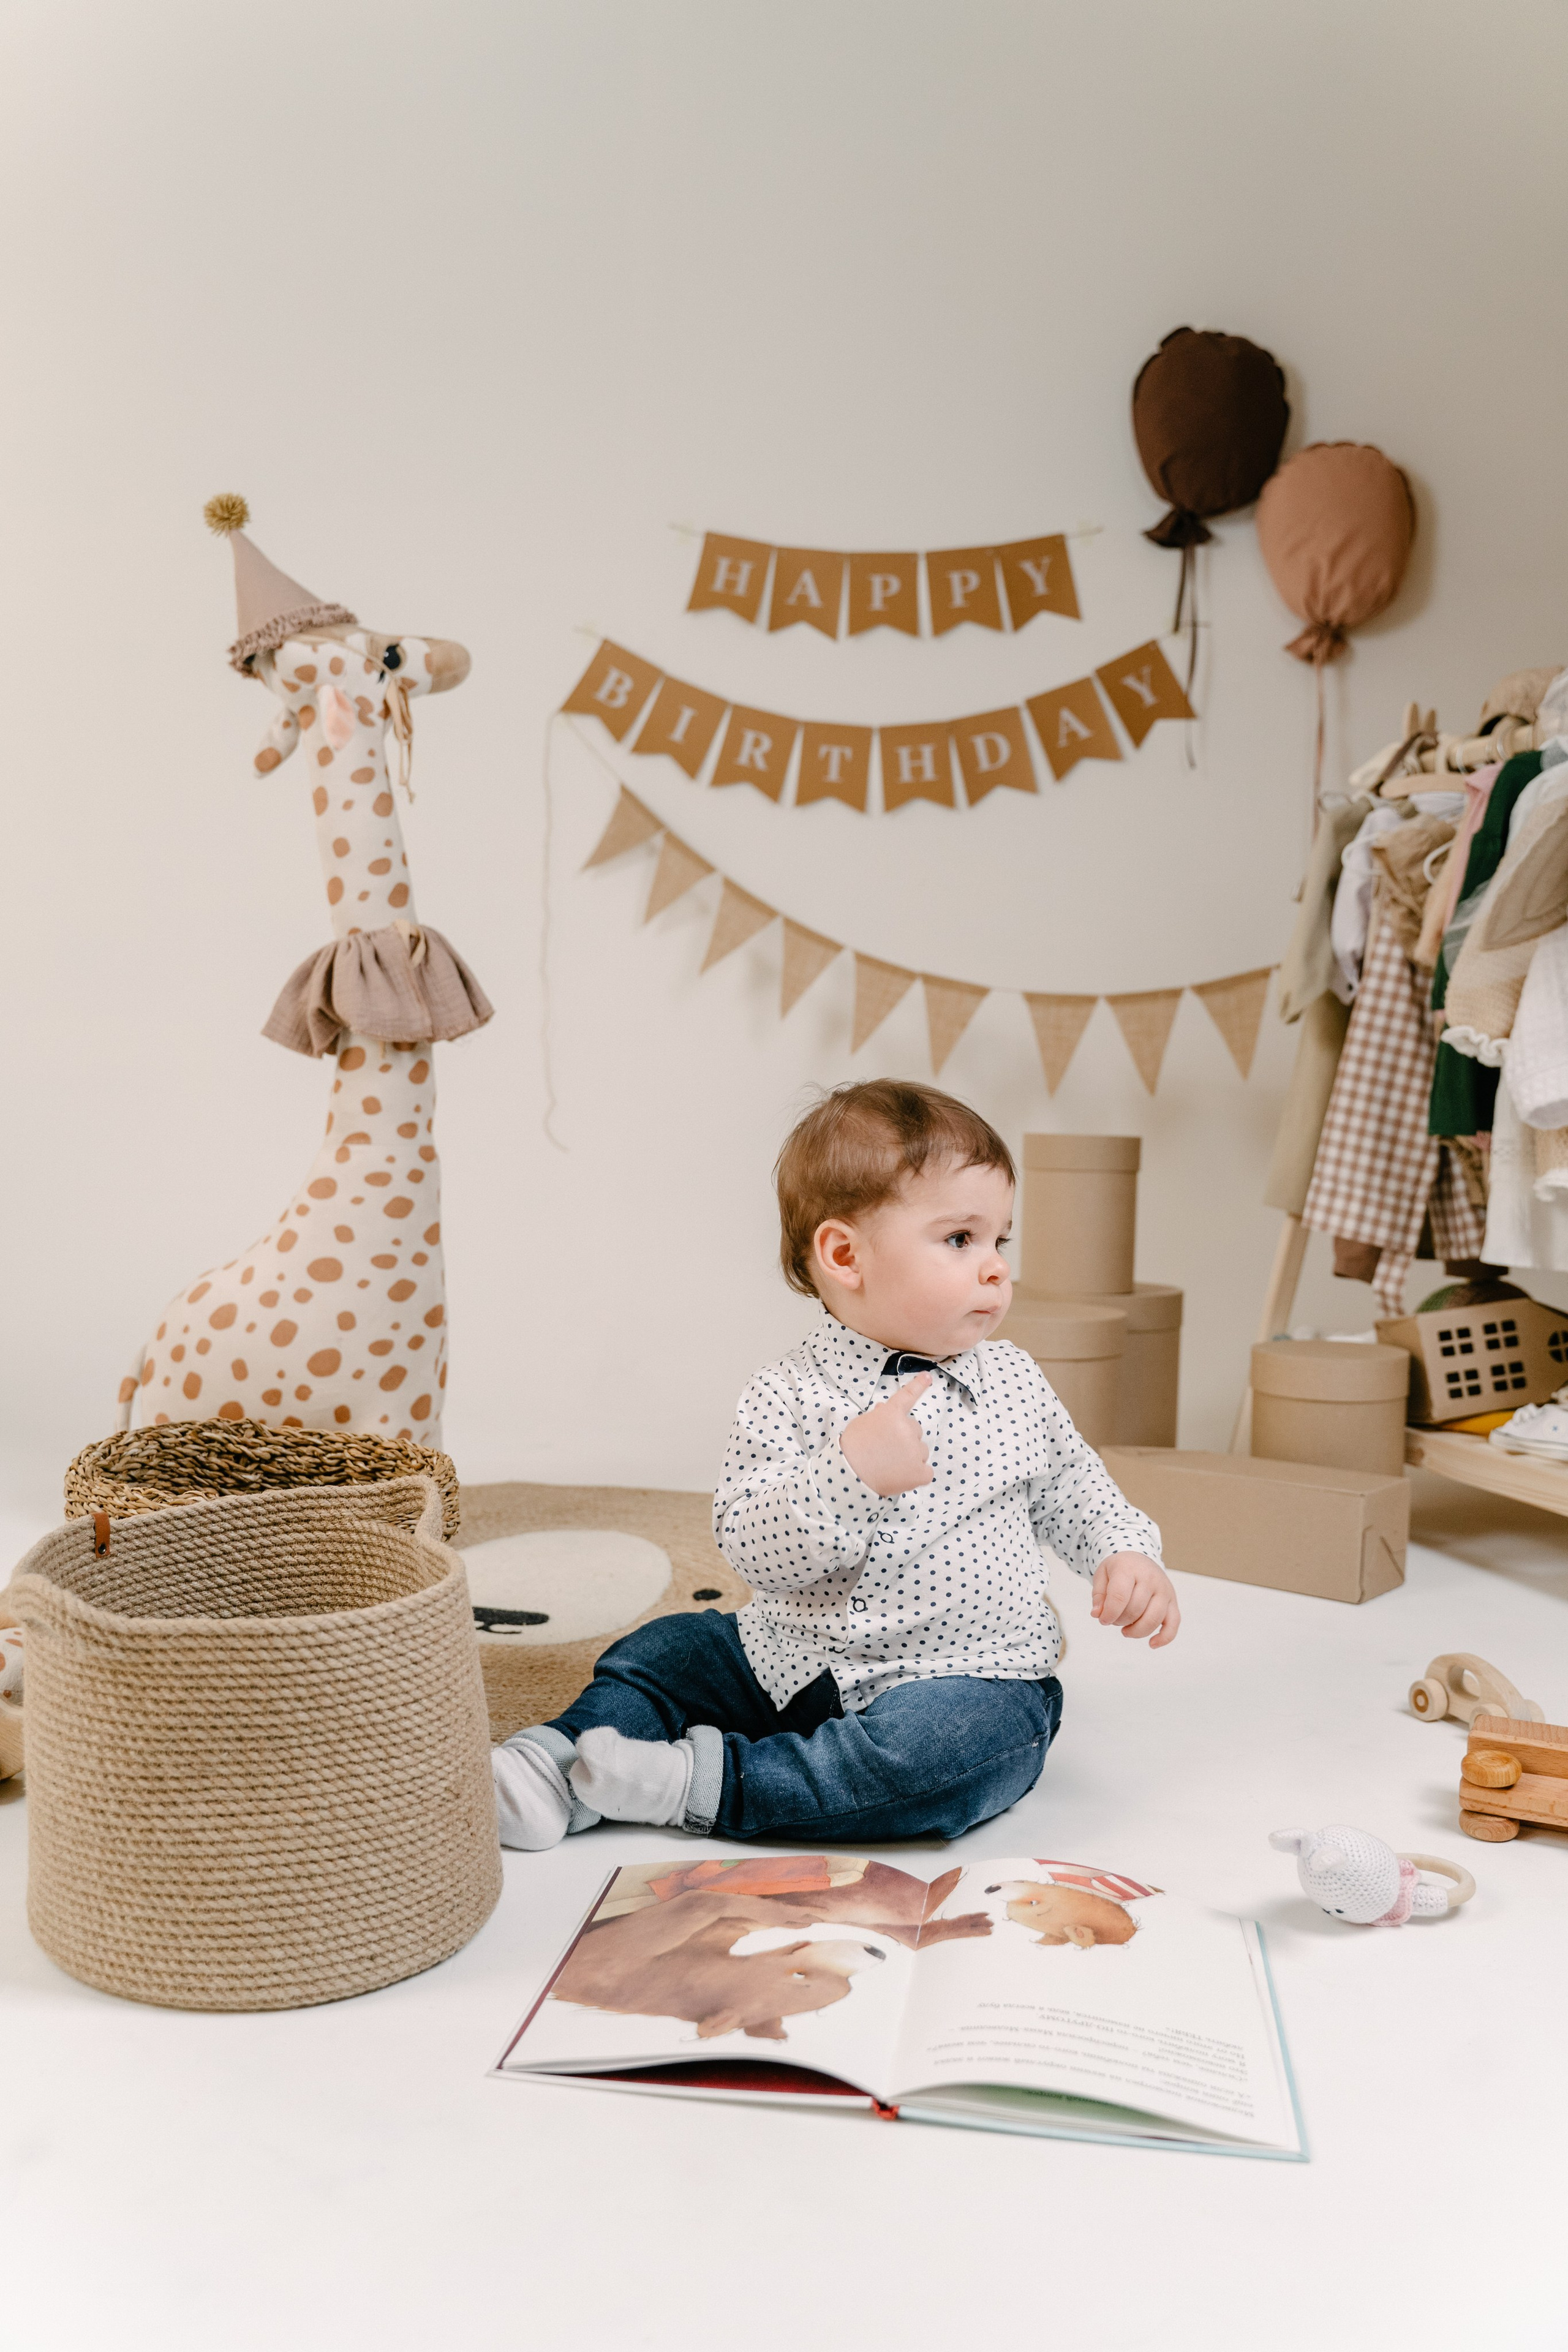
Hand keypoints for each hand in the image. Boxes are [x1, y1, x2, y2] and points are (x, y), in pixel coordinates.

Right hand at [839, 1376, 933, 1497]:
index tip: (927, 1376)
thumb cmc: (852, 1449)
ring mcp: (916, 1451)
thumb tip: (886, 1408)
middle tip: (886, 1450)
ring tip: (889, 1465)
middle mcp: (907, 1429)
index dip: (918, 1385)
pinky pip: (926, 1471)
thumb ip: (878, 1416)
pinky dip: (916, 1475)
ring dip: (910, 1457)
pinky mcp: (920, 1472)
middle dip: (905, 1438)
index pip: (907, 1396)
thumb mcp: (861, 1424)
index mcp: (892, 1414)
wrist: (850, 1475)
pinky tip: (900, 1477)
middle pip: (915, 1430)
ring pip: (921, 1451)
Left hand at [1091, 1552, 1179, 1646]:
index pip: (1119, 1596)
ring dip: (1136, 1631)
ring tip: (1126, 1630)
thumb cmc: (1120, 1569)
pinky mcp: (1173, 1601)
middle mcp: (1150, 1578)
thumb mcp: (1102, 1575)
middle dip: (1120, 1621)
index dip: (1109, 1614)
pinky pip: (1173, 1623)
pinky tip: (1152, 1644)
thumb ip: (1098, 1595)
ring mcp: (1164, 1590)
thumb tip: (1097, 1614)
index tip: (1102, 1619)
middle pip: (1135, 1610)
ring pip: (1153, 1619)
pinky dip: (1164, 1637)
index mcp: (1129, 1569)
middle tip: (1114, 1619)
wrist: (1139, 1557)